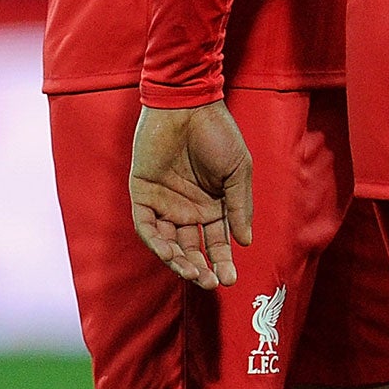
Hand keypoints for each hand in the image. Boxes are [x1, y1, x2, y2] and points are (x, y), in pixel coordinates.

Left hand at [130, 102, 253, 288]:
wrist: (189, 106)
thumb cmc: (218, 134)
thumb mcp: (239, 171)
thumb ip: (239, 207)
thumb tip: (245, 241)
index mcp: (213, 204)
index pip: (217, 241)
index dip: (223, 261)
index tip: (231, 279)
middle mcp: (188, 209)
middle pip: (192, 248)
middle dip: (200, 267)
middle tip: (209, 282)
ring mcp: (164, 203)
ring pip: (168, 243)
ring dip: (178, 261)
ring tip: (192, 272)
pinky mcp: (143, 195)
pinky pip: (147, 226)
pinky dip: (156, 242)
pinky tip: (170, 253)